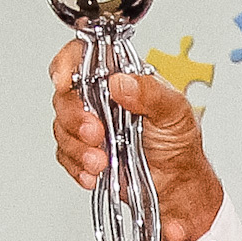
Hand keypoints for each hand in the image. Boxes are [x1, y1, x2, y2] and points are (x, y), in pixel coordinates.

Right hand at [50, 38, 225, 240]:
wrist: (177, 182)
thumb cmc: (179, 142)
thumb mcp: (175, 110)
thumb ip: (150, 92)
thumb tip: (121, 82)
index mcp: (120, 78)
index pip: (84, 57)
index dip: (67, 64)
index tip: (64, 82)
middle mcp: (101, 99)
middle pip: (66, 96)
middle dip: (75, 118)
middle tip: (97, 133)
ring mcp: (90, 125)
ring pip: (62, 128)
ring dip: (78, 147)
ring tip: (101, 160)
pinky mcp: (84, 151)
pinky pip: (66, 155)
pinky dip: (77, 166)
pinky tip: (94, 171)